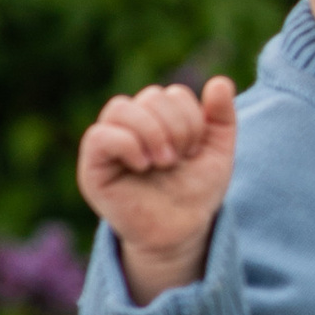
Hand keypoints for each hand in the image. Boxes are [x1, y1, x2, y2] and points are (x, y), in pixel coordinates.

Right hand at [76, 77, 236, 302]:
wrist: (182, 231)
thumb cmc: (195, 192)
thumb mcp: (217, 152)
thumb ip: (222, 117)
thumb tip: (220, 83)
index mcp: (158, 119)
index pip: (171, 94)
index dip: (191, 117)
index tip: (195, 150)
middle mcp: (130, 127)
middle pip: (149, 96)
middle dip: (176, 126)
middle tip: (179, 158)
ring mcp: (109, 145)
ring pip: (121, 107)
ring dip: (152, 132)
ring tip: (164, 161)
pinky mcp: (92, 167)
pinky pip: (99, 136)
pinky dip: (127, 143)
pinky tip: (144, 164)